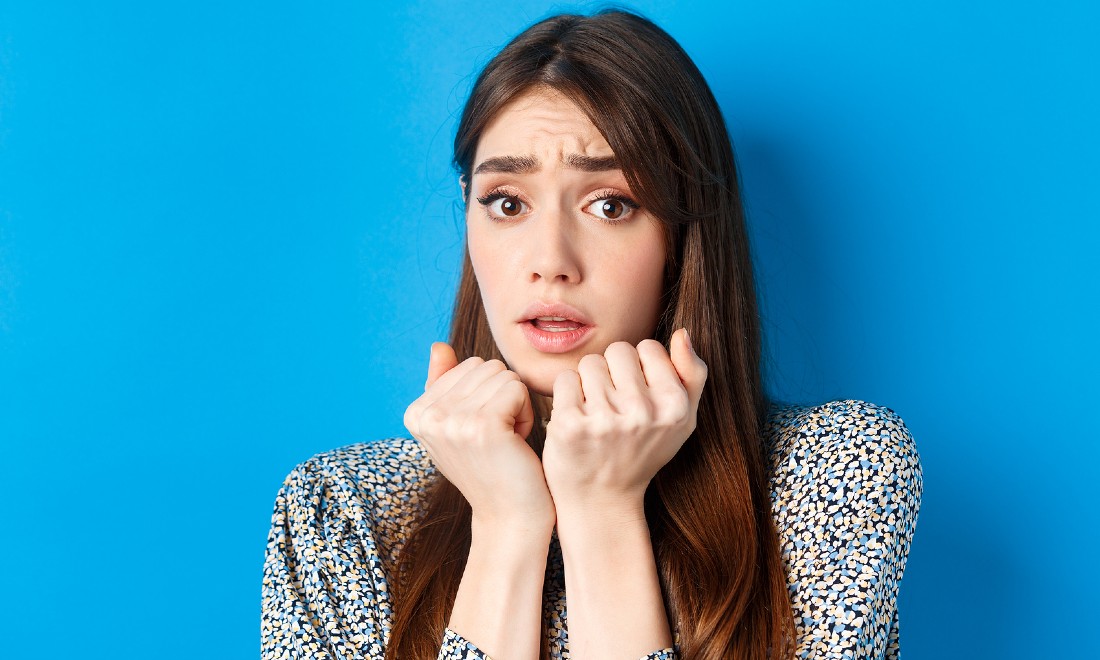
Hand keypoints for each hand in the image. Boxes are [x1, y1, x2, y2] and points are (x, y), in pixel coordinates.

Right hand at [404, 343, 554, 528]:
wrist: (509, 517)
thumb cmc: (491, 466)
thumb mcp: (459, 425)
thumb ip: (445, 384)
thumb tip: (439, 345)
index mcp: (416, 413)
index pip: (468, 365)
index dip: (486, 394)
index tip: (482, 432)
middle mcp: (427, 416)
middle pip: (486, 366)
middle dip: (502, 397)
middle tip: (498, 438)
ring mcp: (452, 421)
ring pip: (504, 376)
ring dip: (516, 407)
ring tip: (506, 442)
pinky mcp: (482, 426)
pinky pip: (517, 389)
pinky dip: (526, 414)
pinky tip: (517, 443)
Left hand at [541, 329, 707, 513]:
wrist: (602, 501)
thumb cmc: (642, 453)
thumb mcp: (682, 421)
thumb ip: (692, 374)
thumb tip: (683, 333)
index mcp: (673, 407)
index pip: (648, 347)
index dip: (640, 367)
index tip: (637, 394)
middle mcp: (642, 412)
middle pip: (617, 350)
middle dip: (612, 370)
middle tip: (613, 403)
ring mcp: (604, 419)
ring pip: (589, 363)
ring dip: (588, 382)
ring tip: (595, 412)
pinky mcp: (571, 424)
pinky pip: (565, 380)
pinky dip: (567, 395)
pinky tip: (577, 418)